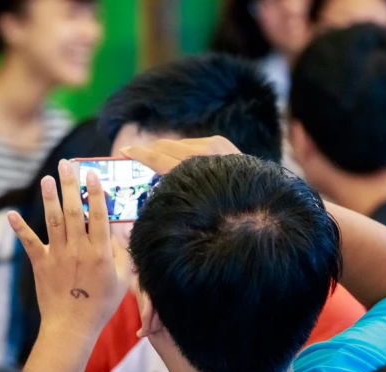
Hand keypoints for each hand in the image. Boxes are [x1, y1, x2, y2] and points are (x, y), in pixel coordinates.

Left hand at [8, 160, 130, 340]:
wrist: (72, 326)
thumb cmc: (101, 304)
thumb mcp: (121, 280)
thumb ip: (122, 254)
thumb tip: (119, 232)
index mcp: (100, 253)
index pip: (100, 216)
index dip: (96, 194)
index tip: (93, 175)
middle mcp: (78, 249)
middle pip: (75, 211)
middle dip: (70, 186)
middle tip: (67, 165)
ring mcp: (58, 256)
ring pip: (54, 221)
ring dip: (50, 199)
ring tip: (47, 179)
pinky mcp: (41, 264)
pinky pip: (30, 243)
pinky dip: (20, 229)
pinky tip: (11, 214)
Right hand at [109, 136, 242, 247]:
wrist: (261, 202)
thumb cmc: (223, 214)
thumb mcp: (190, 208)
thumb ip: (170, 195)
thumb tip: (150, 193)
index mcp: (193, 171)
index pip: (158, 158)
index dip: (139, 154)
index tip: (124, 152)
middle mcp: (204, 154)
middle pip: (166, 146)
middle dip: (148, 151)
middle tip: (133, 157)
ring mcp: (216, 145)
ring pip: (179, 143)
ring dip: (165, 151)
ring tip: (154, 160)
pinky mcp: (224, 142)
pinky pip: (194, 143)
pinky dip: (183, 150)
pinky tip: (179, 161)